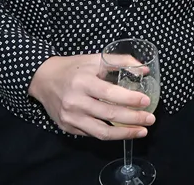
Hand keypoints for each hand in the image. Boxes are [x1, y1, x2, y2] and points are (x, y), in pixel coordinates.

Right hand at [28, 54, 155, 139]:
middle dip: (134, 119)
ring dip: (125, 133)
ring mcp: (70, 118)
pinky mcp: (68, 127)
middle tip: (150, 119)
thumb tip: (144, 70)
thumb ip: (121, 61)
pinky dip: (110, 134)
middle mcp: (75, 102)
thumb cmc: (73, 67)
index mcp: (83, 82)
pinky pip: (92, 134)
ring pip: (102, 132)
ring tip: (142, 131)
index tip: (147, 101)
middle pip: (109, 115)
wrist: (43, 79)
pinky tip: (123, 131)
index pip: (110, 94)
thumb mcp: (95, 59)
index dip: (130, 99)